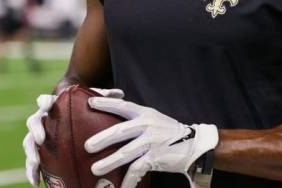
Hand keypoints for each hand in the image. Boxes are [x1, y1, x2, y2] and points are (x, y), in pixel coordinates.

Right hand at [23, 88, 123, 185]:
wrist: (68, 110)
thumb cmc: (81, 104)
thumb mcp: (90, 99)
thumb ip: (103, 96)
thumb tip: (120, 93)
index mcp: (52, 105)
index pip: (44, 100)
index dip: (44, 101)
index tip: (47, 105)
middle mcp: (41, 118)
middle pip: (33, 122)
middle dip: (35, 130)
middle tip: (40, 139)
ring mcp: (38, 134)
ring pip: (28, 143)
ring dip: (30, 154)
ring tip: (35, 165)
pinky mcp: (39, 149)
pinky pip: (34, 161)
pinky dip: (34, 171)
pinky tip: (37, 182)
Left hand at [85, 98, 218, 187]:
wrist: (194, 144)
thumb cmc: (167, 131)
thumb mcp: (153, 118)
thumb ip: (135, 119)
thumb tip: (111, 122)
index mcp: (145, 113)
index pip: (123, 106)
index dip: (106, 103)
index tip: (90, 102)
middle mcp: (148, 125)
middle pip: (120, 131)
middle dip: (102, 138)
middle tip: (87, 146)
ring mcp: (152, 142)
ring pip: (127, 153)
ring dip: (109, 162)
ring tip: (95, 169)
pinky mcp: (156, 158)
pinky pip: (138, 170)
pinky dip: (128, 180)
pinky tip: (121, 187)